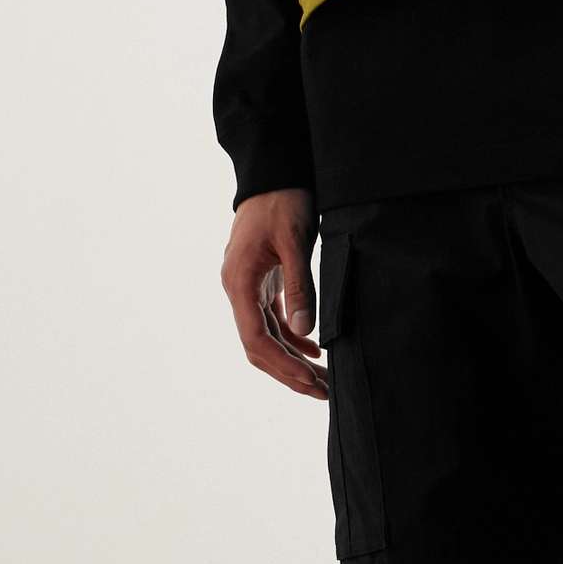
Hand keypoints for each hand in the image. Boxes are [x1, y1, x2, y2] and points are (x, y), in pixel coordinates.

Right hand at [221, 188, 327, 398]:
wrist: (273, 172)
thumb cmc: (283, 201)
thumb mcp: (294, 241)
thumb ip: (299, 287)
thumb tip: (306, 332)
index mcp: (239, 282)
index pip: (255, 339)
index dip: (282, 366)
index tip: (310, 382)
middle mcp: (238, 289)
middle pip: (259, 346)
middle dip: (289, 372)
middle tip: (323, 392)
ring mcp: (248, 287)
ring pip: (267, 336)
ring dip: (293, 360)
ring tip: (324, 379)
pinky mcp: (261, 282)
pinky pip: (273, 320)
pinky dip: (293, 338)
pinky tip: (316, 350)